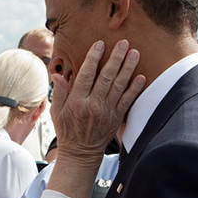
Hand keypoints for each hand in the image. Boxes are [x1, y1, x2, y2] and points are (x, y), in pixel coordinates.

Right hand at [51, 39, 145, 163]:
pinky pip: (127, 101)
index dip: (93, 58)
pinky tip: (141, 76)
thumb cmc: (67, 131)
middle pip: (105, 77)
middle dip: (115, 58)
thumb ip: (60, 92)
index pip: (85, 75)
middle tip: (123, 43)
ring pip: (119, 86)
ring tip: (135, 53)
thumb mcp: (57, 112)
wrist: (81, 154)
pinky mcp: (116, 118)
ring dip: (127, 68)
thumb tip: (58, 75)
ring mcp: (106, 112)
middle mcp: (92, 105)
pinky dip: (135, 89)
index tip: (99, 44)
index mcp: (76, 102)